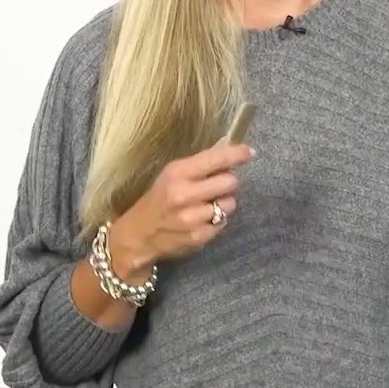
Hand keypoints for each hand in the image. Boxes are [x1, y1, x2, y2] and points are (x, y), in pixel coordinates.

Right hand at [110, 139, 254, 271]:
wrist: (139, 235)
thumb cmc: (158, 199)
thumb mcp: (171, 175)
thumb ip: (199, 165)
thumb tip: (228, 152)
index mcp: (178, 173)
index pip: (215, 159)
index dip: (236, 154)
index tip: (249, 152)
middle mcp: (185, 194)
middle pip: (230, 182)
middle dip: (228, 182)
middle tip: (218, 185)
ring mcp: (192, 218)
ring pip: (230, 203)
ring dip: (224, 202)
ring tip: (208, 204)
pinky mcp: (199, 237)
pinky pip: (223, 222)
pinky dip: (217, 219)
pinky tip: (202, 219)